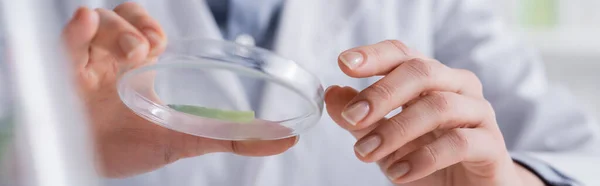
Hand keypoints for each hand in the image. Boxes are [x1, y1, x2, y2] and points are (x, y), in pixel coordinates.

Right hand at [62, 3, 295, 177]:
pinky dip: (75, 30)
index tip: (162, 45)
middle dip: (135, 26)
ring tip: (132, 55)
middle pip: (121, 17)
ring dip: (114, 31)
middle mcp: (111, 58)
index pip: (145, 29)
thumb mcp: (183, 139)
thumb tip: (285, 139)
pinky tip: (83, 23)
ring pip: (95, 22)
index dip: (150, 27)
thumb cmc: (129, 146)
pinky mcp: (59, 75)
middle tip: (148, 50)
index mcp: (138, 66)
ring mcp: (85, 63)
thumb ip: (232, 137)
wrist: (87, 167)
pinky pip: (64, 41)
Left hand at [325, 40, 543, 185]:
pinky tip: (398, 172)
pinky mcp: (491, 144)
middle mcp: (457, 86)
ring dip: (396, 130)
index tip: (344, 64)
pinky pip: (458, 143)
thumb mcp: (386, 138)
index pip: (402, 54)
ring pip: (438, 107)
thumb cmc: (427, 156)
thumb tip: (332, 94)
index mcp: (431, 77)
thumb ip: (361, 118)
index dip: (373, 55)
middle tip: (351, 118)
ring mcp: (478, 112)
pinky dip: (423, 158)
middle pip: (421, 72)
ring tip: (367, 153)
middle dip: (381, 94)